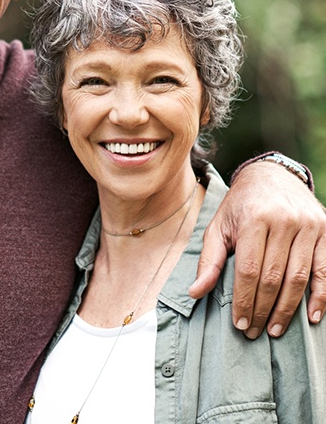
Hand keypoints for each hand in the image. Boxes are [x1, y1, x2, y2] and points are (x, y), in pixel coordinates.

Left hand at [189, 160, 325, 337]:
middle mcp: (283, 220)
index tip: (239, 323)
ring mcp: (307, 226)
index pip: (249, 269)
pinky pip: (325, 270)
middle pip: (274, 277)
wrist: (272, 175)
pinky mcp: (325, 231)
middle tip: (255, 332)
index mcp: (253, 218)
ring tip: (275, 330)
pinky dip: (321, 297)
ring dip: (288, 310)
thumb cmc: (240, 205)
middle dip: (263, 310)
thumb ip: (209, 260)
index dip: (244, 300)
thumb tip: (195, 293)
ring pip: (300, 278)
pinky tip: (311, 317)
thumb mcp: (218, 226)